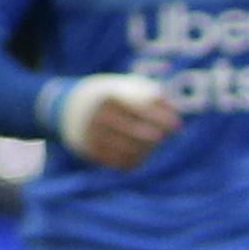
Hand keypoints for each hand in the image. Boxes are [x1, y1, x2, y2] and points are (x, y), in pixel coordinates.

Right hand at [60, 76, 180, 169]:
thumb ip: (153, 96)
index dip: (162, 119)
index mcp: (109, 98)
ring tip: (151, 144)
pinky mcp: (91, 151)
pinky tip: (140, 152)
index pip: (141, 110)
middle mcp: (99, 117)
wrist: (71, 106)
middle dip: (156, 137)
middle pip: (138, 133)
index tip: (177, 125)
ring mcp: (93, 136)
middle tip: (163, 137)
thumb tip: (174, 111)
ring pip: (131, 150)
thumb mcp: (129, 87)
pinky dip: (135, 159)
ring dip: (147, 149)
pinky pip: (121, 162)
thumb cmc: (114, 96)